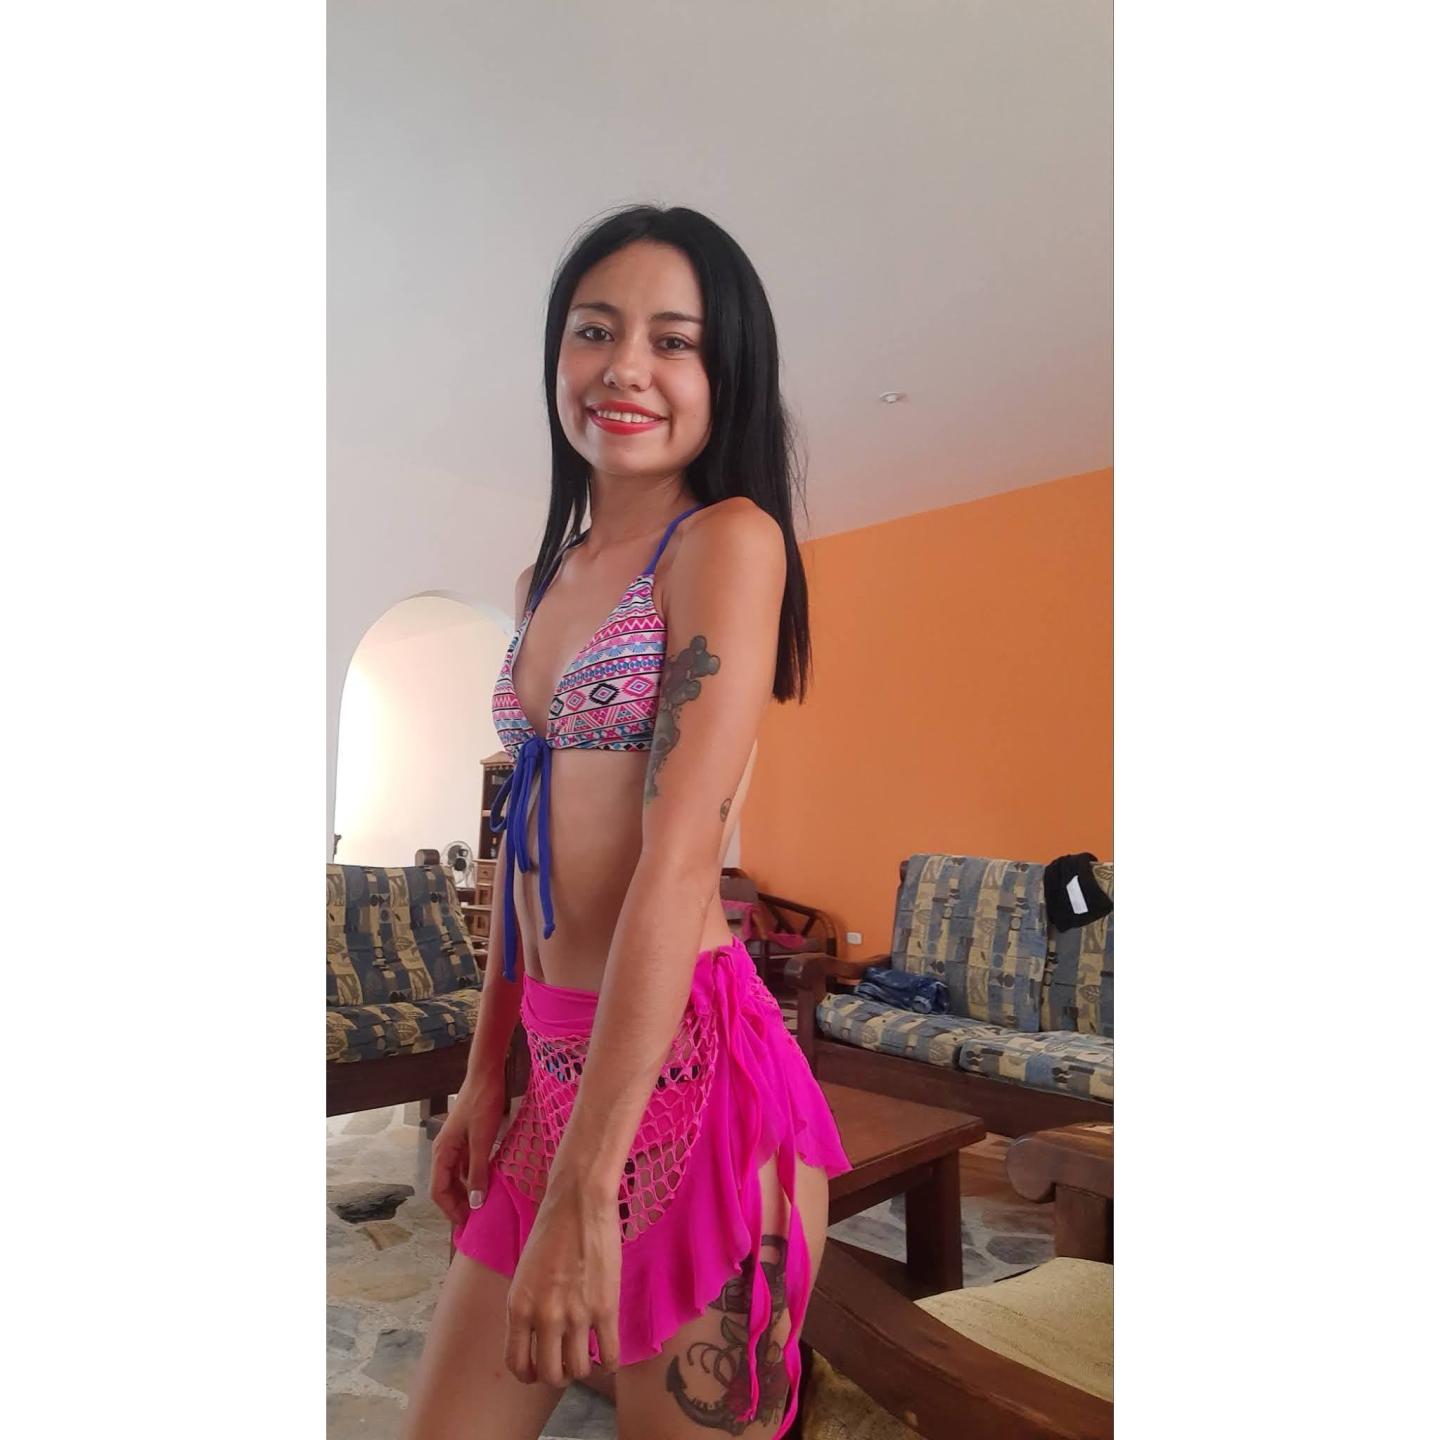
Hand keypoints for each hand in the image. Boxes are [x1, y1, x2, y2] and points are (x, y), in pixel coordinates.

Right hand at [429, 1078, 506, 1228]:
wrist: (486, 1075)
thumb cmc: (482, 1105)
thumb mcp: (483, 1141)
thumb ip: (478, 1172)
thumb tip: (474, 1204)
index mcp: (442, 1152)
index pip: (438, 1191)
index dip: (450, 1210)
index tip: (466, 1225)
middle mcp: (444, 1151)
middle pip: (445, 1187)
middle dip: (457, 1206)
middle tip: (475, 1222)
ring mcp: (454, 1146)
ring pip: (454, 1178)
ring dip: (465, 1194)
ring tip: (480, 1209)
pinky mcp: (465, 1140)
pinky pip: (465, 1167)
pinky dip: (472, 1179)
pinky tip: (486, 1186)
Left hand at [505, 1177, 621, 1385]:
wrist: (579, 1203)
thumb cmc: (550, 1231)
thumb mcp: (524, 1274)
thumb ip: (527, 1308)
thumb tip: (537, 1338)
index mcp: (518, 1307)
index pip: (517, 1364)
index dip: (528, 1375)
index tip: (538, 1372)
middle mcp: (544, 1317)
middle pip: (550, 1374)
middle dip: (558, 1375)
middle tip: (566, 1363)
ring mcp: (576, 1315)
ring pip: (579, 1369)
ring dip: (583, 1368)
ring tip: (587, 1356)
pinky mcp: (606, 1308)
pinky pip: (609, 1355)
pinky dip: (609, 1363)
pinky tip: (608, 1355)